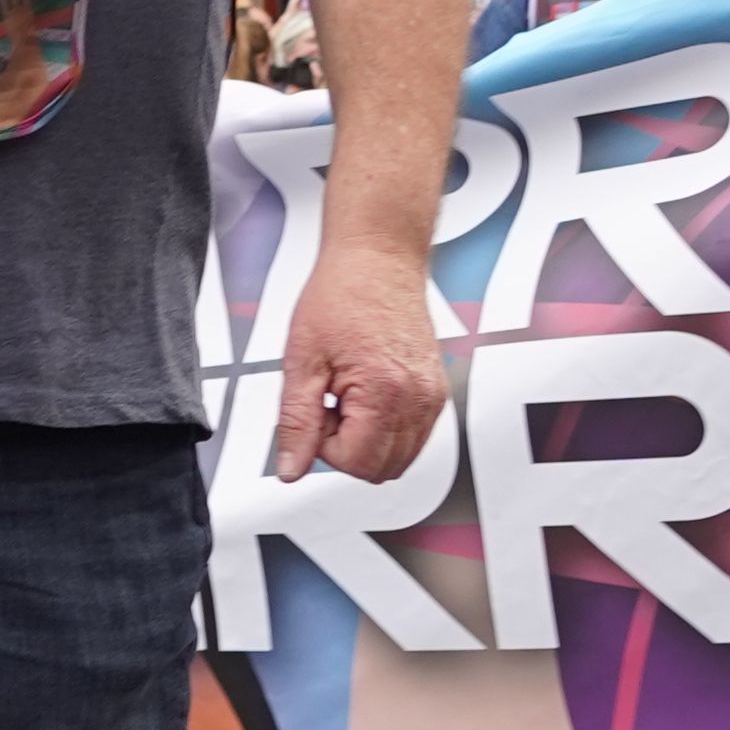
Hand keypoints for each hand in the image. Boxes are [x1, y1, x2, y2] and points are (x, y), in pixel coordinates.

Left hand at [266, 237, 448, 485]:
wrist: (377, 260)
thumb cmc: (342, 295)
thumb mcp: (301, 362)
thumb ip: (296, 423)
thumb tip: (292, 469)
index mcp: (385, 393)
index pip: (357, 464)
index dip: (325, 445)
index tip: (317, 410)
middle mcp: (419, 398)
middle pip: (382, 469)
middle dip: (348, 447)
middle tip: (330, 404)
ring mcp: (432, 395)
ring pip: (401, 457)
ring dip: (368, 440)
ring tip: (348, 396)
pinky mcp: (437, 389)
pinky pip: (415, 435)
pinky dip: (387, 428)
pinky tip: (367, 394)